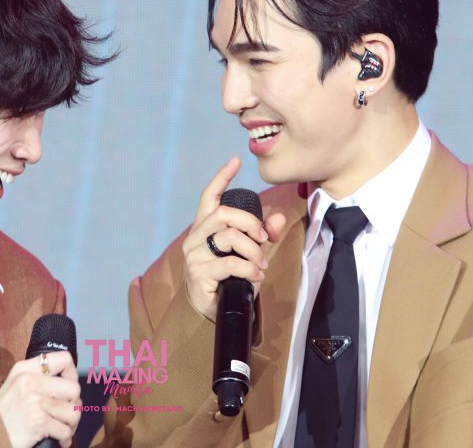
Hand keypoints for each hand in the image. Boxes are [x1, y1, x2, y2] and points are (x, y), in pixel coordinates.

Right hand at [0, 351, 81, 447]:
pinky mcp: (38, 421)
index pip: (64, 359)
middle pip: (74, 388)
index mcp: (25, 369)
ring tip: (63, 428)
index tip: (68, 390)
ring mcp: (34, 400)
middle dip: (74, 405)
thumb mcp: (15, 386)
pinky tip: (58, 440)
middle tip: (65, 415)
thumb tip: (68, 382)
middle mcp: (30, 380)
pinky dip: (65, 439)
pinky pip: (65, 430)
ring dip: (72, 425)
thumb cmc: (3, 415)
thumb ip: (37, 378)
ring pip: (74, 411)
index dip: (72, 375)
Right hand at [182, 157, 286, 321]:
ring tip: (262, 264)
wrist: (215, 311)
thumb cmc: (231, 277)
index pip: (209, 196)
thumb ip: (264, 235)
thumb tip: (278, 218)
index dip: (222, 177)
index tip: (236, 161)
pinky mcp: (198, 273)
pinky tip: (256, 275)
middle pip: (223, 213)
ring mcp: (194, 254)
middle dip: (250, 222)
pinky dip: (250, 268)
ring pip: (228, 237)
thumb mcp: (251, 252)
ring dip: (253, 250)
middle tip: (263, 238)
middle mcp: (195, 237)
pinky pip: (231, 263)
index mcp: (205, 227)